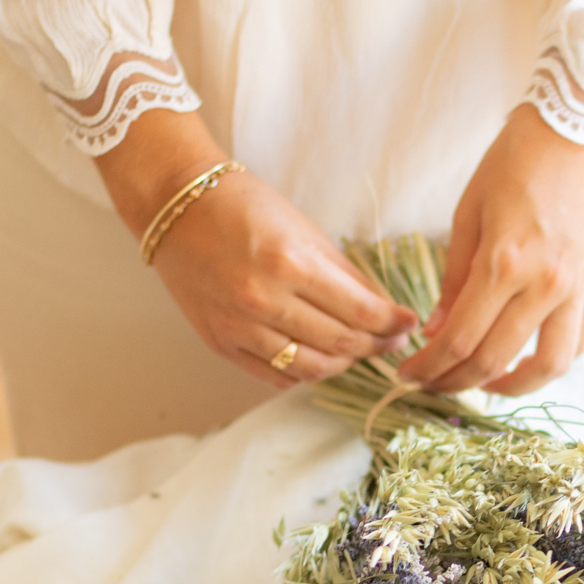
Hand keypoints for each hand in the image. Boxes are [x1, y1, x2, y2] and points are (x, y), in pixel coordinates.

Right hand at [95, 109, 416, 386]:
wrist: (176, 207)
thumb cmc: (244, 207)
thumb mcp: (305, 230)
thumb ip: (346, 274)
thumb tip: (385, 309)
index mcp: (290, 264)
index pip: (361, 312)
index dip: (393, 324)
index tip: (408, 324)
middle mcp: (263, 301)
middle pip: (340, 345)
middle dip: (375, 346)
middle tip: (391, 342)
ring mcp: (238, 327)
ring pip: (310, 369)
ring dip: (343, 365)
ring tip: (358, 352)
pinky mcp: (220, 343)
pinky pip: (274, 376)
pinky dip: (304, 373)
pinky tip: (319, 359)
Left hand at [397, 103, 583, 395]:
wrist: (579, 129)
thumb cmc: (516, 161)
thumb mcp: (469, 212)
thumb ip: (454, 277)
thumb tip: (438, 330)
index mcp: (504, 262)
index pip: (460, 339)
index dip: (430, 367)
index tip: (410, 374)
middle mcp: (545, 284)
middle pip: (495, 360)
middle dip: (455, 381)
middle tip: (434, 384)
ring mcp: (578, 288)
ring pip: (549, 366)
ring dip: (513, 388)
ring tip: (486, 383)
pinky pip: (579, 341)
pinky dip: (552, 359)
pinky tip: (526, 356)